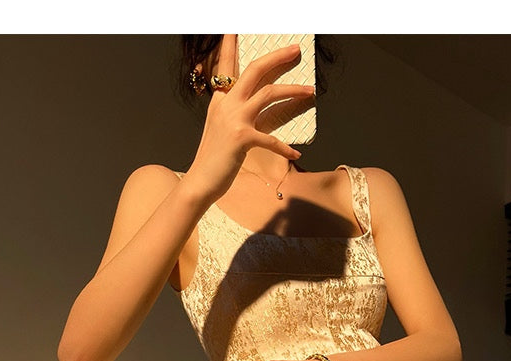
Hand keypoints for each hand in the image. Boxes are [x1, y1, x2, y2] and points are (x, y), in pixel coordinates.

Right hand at [182, 34, 314, 204]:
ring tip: (310, 91)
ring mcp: (234, 120)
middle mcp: (227, 104)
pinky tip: (296, 154)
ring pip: (269, 94)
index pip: (226, 66)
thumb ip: (239, 116)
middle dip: (277, 57)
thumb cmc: (214, 160)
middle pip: (255, 70)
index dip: (230, 45)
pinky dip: (285, 147)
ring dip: (293, 91)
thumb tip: (260, 110)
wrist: (200, 182)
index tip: (234, 27)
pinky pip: (271, 139)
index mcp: (221, 101)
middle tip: (295, 50)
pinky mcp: (241, 138)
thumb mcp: (224, 131)